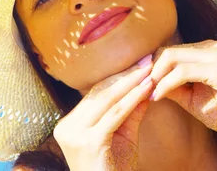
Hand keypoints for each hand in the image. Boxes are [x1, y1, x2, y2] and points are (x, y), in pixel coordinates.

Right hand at [53, 55, 153, 170]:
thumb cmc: (116, 170)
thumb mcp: (123, 135)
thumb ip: (131, 111)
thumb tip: (147, 83)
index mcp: (69, 124)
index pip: (95, 94)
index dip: (118, 76)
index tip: (138, 62)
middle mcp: (67, 127)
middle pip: (99, 93)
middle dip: (125, 74)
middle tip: (146, 58)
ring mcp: (75, 134)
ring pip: (107, 100)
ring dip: (131, 82)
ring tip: (149, 68)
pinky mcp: (89, 141)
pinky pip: (115, 114)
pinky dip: (133, 98)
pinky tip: (146, 87)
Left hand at [149, 40, 216, 146]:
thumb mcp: (192, 98)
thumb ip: (171, 86)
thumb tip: (144, 81)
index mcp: (207, 49)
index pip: (169, 49)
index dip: (151, 66)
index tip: (140, 85)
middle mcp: (213, 46)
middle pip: (167, 50)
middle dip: (150, 70)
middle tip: (139, 89)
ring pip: (172, 57)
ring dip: (156, 77)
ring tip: (149, 94)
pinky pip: (182, 72)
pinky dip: (166, 84)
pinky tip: (158, 97)